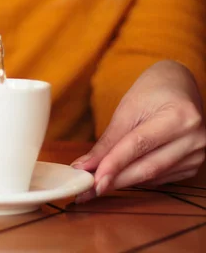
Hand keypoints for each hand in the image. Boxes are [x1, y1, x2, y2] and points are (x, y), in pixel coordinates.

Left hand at [72, 60, 205, 202]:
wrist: (178, 87)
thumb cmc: (152, 92)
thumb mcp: (126, 110)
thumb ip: (108, 141)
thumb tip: (85, 166)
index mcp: (178, 117)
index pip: (139, 145)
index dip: (113, 164)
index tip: (91, 180)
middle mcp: (194, 139)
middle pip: (147, 167)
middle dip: (113, 180)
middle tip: (86, 191)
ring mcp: (197, 155)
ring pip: (151, 177)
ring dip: (121, 182)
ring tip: (94, 186)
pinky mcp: (192, 166)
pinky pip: (158, 178)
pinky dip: (136, 179)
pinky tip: (119, 177)